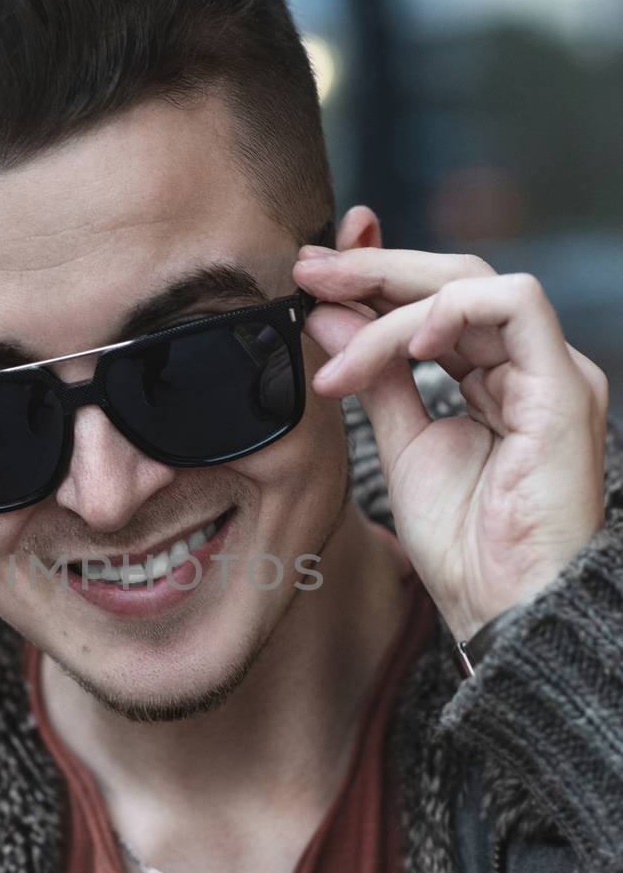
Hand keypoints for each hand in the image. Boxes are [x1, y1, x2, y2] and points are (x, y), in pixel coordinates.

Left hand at [293, 242, 609, 642]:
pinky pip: (515, 305)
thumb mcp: (401, 444)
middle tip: (308, 270)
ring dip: (393, 293)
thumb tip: (326, 316)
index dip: (373, 279)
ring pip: (474, 283)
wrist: (503, 605)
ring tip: (333, 320)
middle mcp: (528, 366)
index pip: (434, 302)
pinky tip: (407, 339)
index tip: (309, 278)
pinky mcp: (564, 385)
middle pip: (453, 278)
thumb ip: (373, 378)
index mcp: (496, 378)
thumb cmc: (463, 544)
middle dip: (372, 267)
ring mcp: (551, 372)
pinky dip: (453, 308)